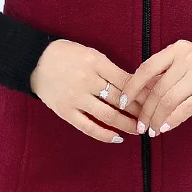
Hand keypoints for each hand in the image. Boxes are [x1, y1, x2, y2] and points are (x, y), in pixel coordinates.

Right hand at [29, 39, 153, 143]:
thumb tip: (135, 84)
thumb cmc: (67, 54)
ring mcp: (76, 98)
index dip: (143, 92)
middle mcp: (87, 80)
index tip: (156, 100)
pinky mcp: (66, 112)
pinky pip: (88, 127)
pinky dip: (105, 135)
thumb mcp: (91, 54)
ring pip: (108, 115)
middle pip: (120, 99)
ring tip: (140, 130)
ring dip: (127, 124)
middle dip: (139, 110)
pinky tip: (118, 138)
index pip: (126, 81)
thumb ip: (110, 69)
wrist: (35, 61)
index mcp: (96, 62)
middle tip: (153, 118)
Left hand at [118, 39, 191, 135]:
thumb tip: (140, 92)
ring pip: (169, 101)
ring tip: (151, 130)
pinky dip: (173, 121)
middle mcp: (187, 58)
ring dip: (157, 119)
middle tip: (139, 125)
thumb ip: (168, 71)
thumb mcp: (188, 59)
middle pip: (157, 89)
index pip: (147, 68)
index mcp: (178, 49)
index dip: (132, 87)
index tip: (122, 102)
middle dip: (145, 110)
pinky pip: (185, 109)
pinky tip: (165, 129)